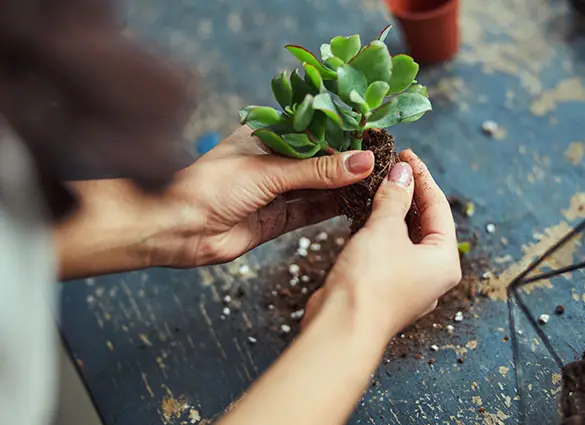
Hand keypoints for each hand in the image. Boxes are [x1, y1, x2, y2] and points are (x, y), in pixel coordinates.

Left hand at [155, 125, 375, 267]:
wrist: (177, 230)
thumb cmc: (211, 187)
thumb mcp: (269, 171)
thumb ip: (319, 170)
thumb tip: (364, 162)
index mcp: (267, 135)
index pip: (315, 128)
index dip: (344, 131)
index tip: (374, 132)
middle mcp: (274, 161)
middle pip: (321, 158)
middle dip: (350, 161)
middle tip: (384, 160)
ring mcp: (278, 191)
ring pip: (320, 186)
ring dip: (346, 186)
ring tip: (379, 182)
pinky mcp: (279, 219)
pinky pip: (313, 211)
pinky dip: (335, 208)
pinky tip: (359, 203)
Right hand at [301, 150, 461, 339]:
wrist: (340, 328)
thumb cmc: (370, 282)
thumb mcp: (384, 230)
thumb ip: (395, 197)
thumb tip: (402, 171)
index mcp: (444, 261)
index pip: (439, 207)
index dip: (422, 176)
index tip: (405, 154)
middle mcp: (433, 274)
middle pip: (426, 222)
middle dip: (409, 192)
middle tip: (391, 165)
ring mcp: (410, 284)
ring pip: (407, 237)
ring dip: (394, 210)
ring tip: (378, 183)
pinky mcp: (387, 288)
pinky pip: (390, 251)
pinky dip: (382, 230)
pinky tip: (367, 213)